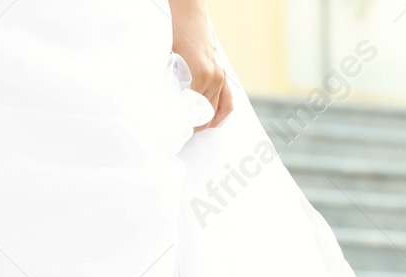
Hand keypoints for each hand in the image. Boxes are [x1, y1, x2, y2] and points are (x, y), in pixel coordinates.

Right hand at [169, 0, 231, 129]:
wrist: (189, 16)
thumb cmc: (190, 36)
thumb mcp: (199, 62)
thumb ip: (197, 79)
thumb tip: (187, 98)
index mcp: (221, 77)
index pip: (225, 109)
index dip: (214, 122)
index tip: (202, 129)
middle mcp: (220, 78)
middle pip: (214, 112)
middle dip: (201, 125)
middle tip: (188, 132)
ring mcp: (212, 76)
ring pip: (205, 109)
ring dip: (194, 120)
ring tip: (183, 125)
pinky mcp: (202, 72)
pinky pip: (196, 98)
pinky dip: (188, 108)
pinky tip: (180, 112)